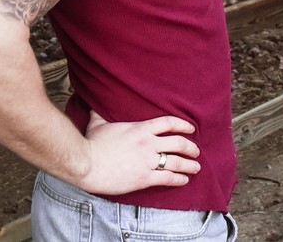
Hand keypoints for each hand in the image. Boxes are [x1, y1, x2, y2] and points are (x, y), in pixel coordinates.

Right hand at [79, 111, 200, 194]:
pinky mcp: (144, 178)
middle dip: (191, 148)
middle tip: (196, 151)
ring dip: (189, 165)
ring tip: (196, 167)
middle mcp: (148, 144)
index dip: (183, 125)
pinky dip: (179, 179)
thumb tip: (93, 102)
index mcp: (140, 129)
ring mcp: (147, 161)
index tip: (191, 128)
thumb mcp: (98, 123)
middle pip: (178, 143)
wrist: (86, 164)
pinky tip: (184, 180)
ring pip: (177, 162)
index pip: (169, 123)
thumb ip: (101, 113)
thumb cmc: (91, 144)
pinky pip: (168, 178)